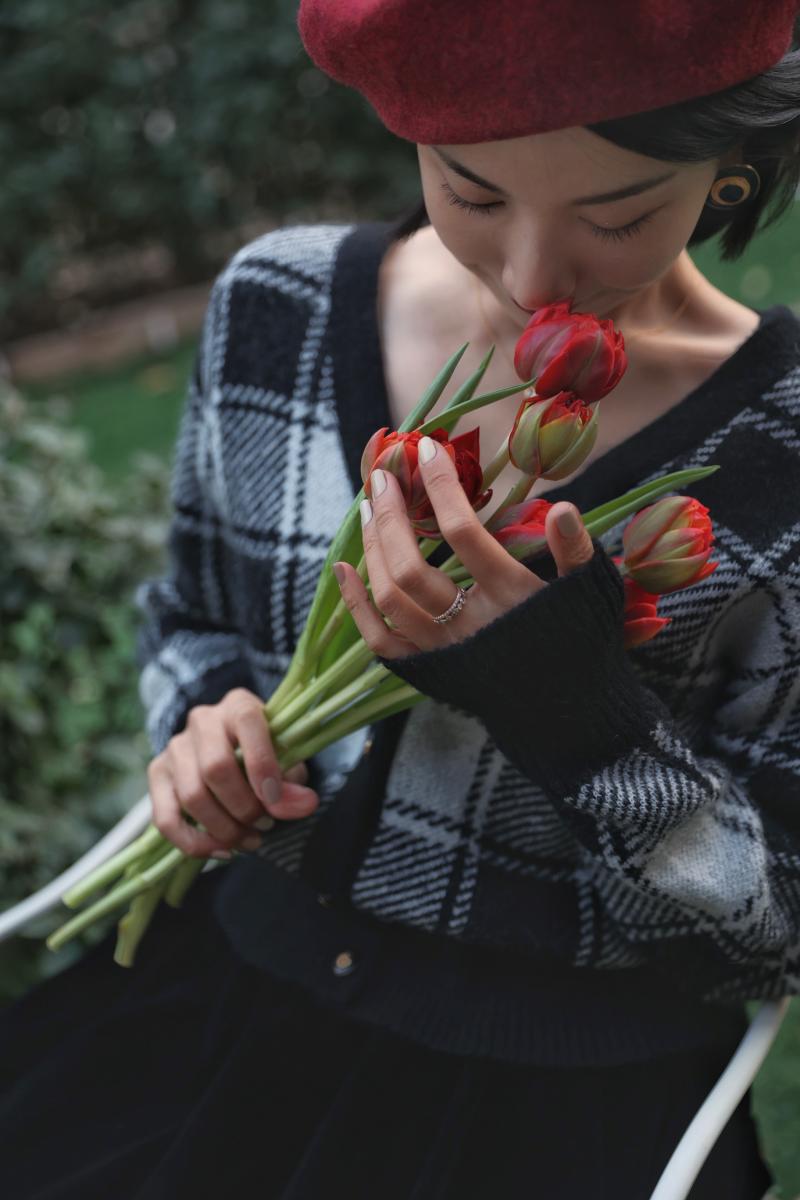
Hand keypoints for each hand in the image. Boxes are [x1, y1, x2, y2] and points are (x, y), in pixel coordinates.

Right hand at [148, 687, 318, 858]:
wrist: (230, 750)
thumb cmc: (264, 755)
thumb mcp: (286, 762)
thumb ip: (294, 783)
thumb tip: (304, 804)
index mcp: (239, 705)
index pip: (247, 723)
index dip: (262, 764)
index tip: (275, 801)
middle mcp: (203, 720)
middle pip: (216, 767)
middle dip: (244, 807)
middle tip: (266, 825)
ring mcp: (175, 747)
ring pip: (192, 796)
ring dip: (224, 829)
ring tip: (250, 839)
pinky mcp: (158, 773)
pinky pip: (165, 818)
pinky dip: (194, 843)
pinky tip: (222, 850)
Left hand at [334, 436, 594, 658]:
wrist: (568, 714)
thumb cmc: (580, 642)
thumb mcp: (589, 594)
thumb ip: (575, 552)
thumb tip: (565, 508)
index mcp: (510, 599)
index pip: (463, 533)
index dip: (441, 486)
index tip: (427, 449)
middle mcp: (469, 627)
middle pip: (411, 566)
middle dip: (391, 514)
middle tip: (383, 474)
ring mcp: (443, 652)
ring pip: (389, 597)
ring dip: (372, 546)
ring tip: (368, 505)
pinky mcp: (426, 672)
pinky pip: (379, 640)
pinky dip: (356, 604)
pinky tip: (343, 567)